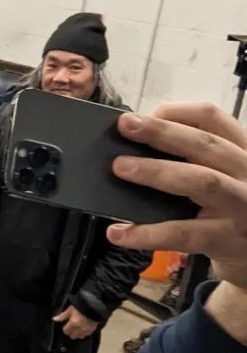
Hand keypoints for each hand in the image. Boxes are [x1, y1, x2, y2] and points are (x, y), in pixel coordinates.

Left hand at [53, 305, 98, 338]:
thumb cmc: (80, 306)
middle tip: (71, 327)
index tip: (66, 326)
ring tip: (77, 329)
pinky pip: (87, 335)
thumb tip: (54, 319)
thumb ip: (62, 316)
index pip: (66, 331)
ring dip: (78, 334)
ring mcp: (86, 330)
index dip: (65, 329)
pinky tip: (83, 328)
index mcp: (73, 323)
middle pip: (73, 336)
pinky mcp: (92, 329)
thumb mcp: (70, 310)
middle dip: (71, 332)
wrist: (93, 305)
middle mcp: (80, 328)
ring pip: (80, 336)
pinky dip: (84, 333)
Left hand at [106, 103, 246, 343]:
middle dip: (162, 132)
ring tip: (120, 167)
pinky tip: (119, 232)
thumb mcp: (225, 177)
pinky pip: (182, 233)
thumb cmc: (230, 211)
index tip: (144, 113)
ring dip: (157, 171)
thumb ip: (194, 160)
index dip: (178, 112)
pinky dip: (147, 233)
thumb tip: (135, 148)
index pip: (215, 119)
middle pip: (206, 145)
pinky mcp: (227, 240)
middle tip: (126, 125)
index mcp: (244, 152)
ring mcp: (242, 206)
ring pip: (201, 181)